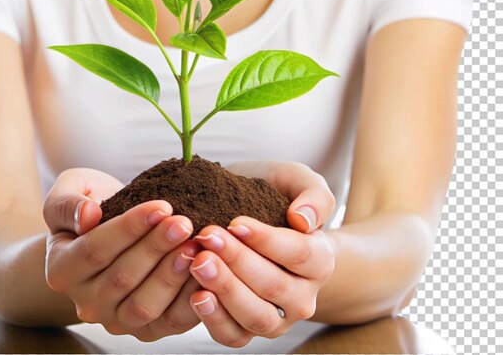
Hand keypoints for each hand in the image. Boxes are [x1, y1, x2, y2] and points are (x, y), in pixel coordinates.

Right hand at [43, 168, 202, 340]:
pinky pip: (169, 322)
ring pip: (145, 304)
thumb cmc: (90, 207)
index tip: (161, 205)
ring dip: (173, 274)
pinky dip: (190, 299)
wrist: (105, 234)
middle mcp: (85, 302)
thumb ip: (68, 203)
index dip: (130, 228)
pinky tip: (206, 271)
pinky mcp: (146, 330)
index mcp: (61, 269)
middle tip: (185, 223)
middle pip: (123, 277)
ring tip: (195, 245)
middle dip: (157, 247)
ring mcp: (115, 320)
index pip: (96, 249)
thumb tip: (87, 216)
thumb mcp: (69, 191)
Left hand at [186, 161, 335, 347]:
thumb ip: (314, 195)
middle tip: (207, 236)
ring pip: (256, 316)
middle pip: (274, 286)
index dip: (267, 240)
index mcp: (320, 260)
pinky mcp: (247, 329)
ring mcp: (276, 318)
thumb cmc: (275, 195)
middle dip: (238, 261)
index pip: (300, 253)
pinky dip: (215, 319)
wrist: (248, 215)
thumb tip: (304, 220)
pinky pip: (234, 336)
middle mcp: (303, 296)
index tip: (236, 222)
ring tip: (197, 262)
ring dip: (225, 289)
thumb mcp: (298, 181)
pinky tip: (196, 295)